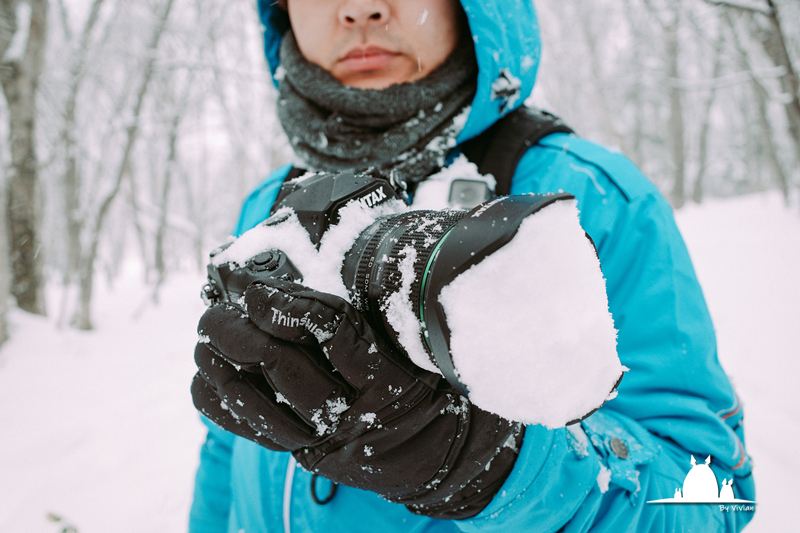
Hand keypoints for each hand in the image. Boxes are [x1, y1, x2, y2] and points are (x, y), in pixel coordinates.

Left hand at [191, 278, 522, 518]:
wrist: (436, 454)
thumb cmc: (427, 386)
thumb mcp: (416, 345)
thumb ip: (377, 308)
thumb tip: (333, 250)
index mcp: (387, 377)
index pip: (331, 331)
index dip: (288, 305)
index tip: (255, 287)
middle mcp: (351, 411)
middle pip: (280, 366)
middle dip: (237, 331)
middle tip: (217, 308)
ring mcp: (324, 437)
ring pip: (256, 403)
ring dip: (220, 363)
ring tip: (208, 335)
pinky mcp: (304, 452)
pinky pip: (249, 429)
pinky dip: (219, 400)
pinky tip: (208, 374)